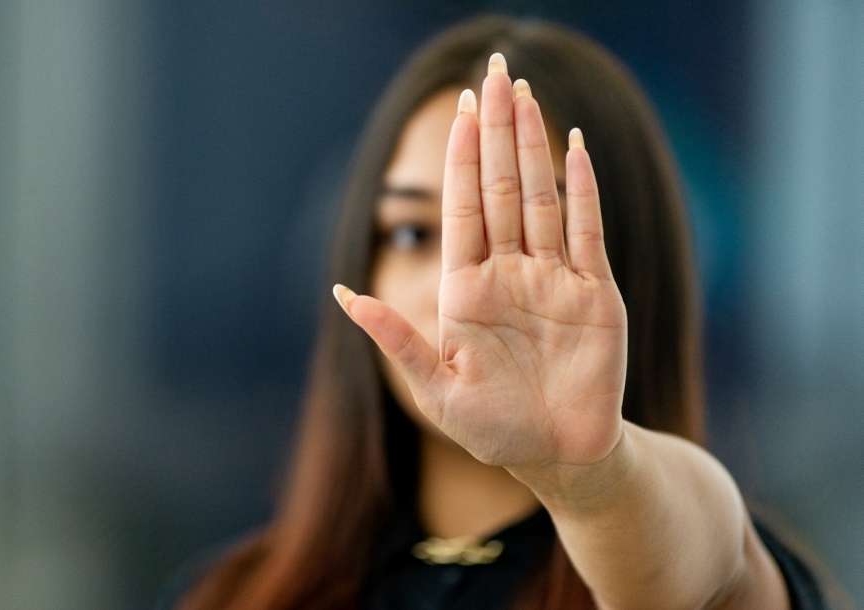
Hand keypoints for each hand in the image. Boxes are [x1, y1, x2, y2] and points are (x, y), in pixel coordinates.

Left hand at [334, 54, 627, 470]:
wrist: (557, 457)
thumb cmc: (493, 429)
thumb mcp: (436, 389)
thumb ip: (396, 338)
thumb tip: (343, 292)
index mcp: (468, 288)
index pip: (462, 206)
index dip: (460, 155)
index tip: (460, 107)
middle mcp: (510, 272)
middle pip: (499, 186)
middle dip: (495, 129)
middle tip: (495, 72)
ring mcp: (554, 278)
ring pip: (540, 196)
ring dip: (532, 145)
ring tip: (524, 93)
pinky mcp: (595, 294)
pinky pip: (588, 232)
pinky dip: (584, 190)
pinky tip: (575, 148)